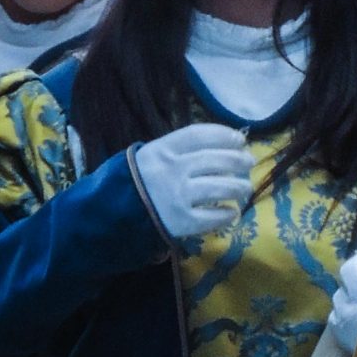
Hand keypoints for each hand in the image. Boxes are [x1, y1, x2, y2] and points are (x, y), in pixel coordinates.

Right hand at [132, 123, 254, 241]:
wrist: (108, 216)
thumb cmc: (135, 184)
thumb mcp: (150, 157)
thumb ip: (178, 150)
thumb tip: (220, 145)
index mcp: (161, 150)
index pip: (199, 134)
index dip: (224, 135)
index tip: (239, 139)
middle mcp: (171, 170)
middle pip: (216, 160)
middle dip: (238, 160)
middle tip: (249, 163)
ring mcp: (177, 196)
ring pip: (220, 187)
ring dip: (238, 187)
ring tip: (245, 188)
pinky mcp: (180, 222)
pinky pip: (213, 217)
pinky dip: (227, 214)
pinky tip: (232, 212)